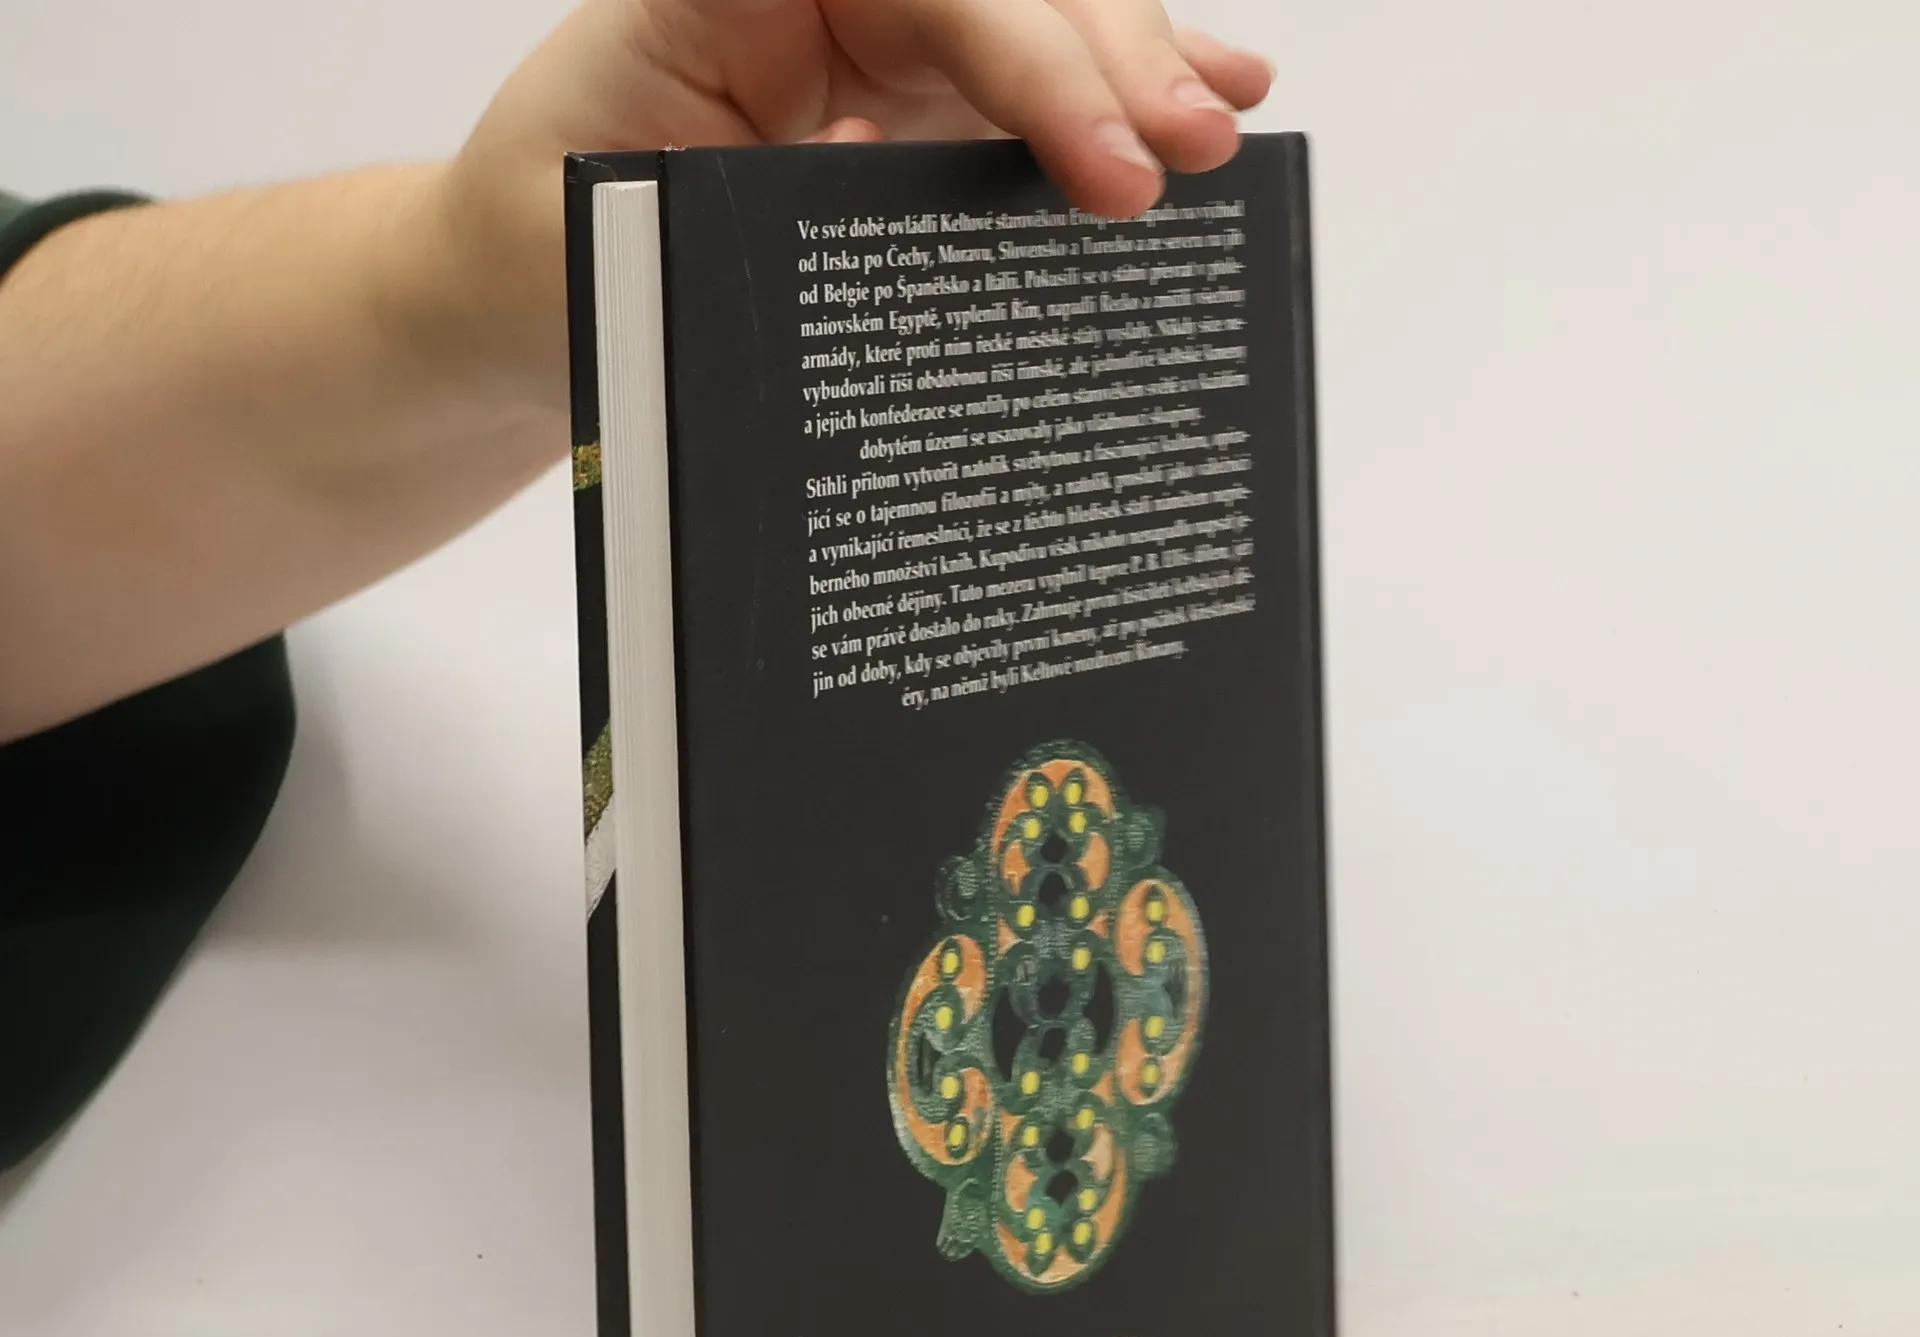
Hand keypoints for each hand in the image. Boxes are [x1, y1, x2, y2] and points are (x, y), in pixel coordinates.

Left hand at [424, 0, 1272, 408]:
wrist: (512, 300)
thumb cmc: (550, 257)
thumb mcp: (636, 233)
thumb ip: (767, 208)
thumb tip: (931, 223)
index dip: (1032, 58)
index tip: (1106, 162)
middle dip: (1109, 55)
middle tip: (1193, 147)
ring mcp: (864, 44)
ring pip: (1024, 24)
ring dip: (1132, 61)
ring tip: (1224, 115)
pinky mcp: (898, 103)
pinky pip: (1014, 84)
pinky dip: (1100, 94)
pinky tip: (1193, 92)